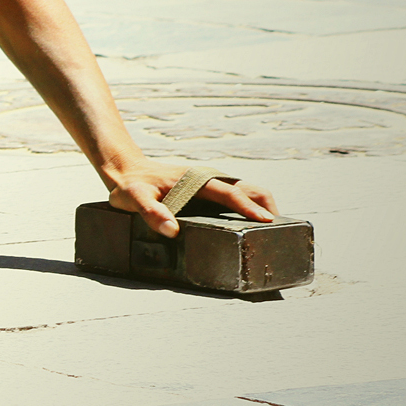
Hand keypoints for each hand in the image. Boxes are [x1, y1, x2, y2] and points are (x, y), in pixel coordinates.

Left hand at [108, 161, 277, 237]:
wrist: (125, 170)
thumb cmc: (131, 185)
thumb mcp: (134, 198)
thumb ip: (150, 213)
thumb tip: (172, 230)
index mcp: (195, 180)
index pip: (230, 192)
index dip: (249, 207)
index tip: (267, 222)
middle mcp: (207, 180)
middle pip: (249, 189)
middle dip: (267, 208)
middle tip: (279, 233)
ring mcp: (210, 184)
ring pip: (247, 191)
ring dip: (262, 208)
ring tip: (271, 235)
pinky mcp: (208, 191)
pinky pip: (237, 197)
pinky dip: (252, 208)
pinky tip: (251, 228)